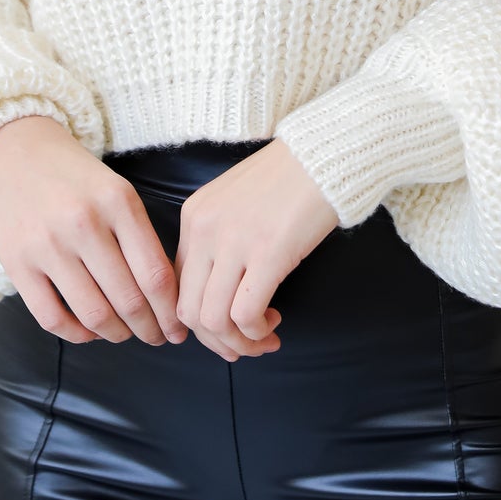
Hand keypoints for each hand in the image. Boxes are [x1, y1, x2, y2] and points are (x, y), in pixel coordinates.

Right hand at [0, 115, 188, 347]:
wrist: (9, 147)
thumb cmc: (71, 172)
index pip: (155, 274)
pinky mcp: (17, 264)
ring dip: (117, 335)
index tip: (179, 328)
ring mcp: (48, 246)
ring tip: (125, 335)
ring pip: (94, 314)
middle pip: (129, 300)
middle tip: (158, 338)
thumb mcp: (115, 189)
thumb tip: (163, 293)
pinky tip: (89, 331)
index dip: (171, 312)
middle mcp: (84, 224)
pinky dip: (76, 334)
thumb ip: (138, 234)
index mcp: (118, 202)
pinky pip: (52, 318)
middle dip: (150, 329)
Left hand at [174, 136, 339, 361]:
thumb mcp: (234, 201)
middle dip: (215, 340)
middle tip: (243, 346)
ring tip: (263, 338)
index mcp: (193, 216)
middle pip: (189, 310)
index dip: (198, 318)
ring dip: (238, 342)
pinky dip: (256, 332)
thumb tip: (219, 288)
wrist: (323, 154)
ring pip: (213, 319)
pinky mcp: (268, 253)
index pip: (177, 285)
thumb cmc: (287, 177)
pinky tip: (273, 323)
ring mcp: (234, 241)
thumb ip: (218, 237)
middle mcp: (204, 229)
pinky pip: (245, 315)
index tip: (224, 327)